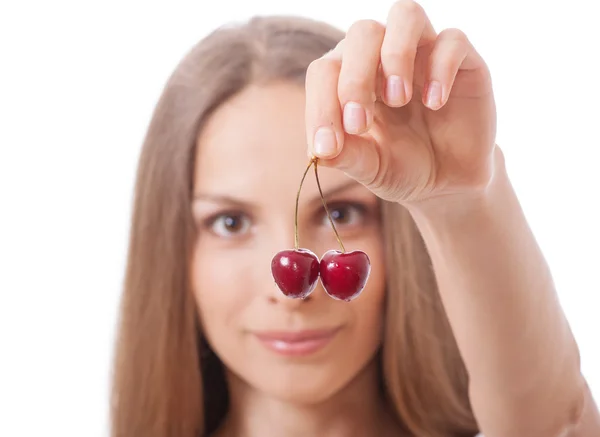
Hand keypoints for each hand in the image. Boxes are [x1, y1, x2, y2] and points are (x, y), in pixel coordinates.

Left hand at [305, 0, 497, 204]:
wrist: (448, 183)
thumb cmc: (401, 167)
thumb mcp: (370, 167)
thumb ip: (346, 155)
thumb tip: (317, 153)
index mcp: (350, 77)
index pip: (325, 71)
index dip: (321, 105)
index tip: (327, 146)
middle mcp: (384, 55)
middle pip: (362, 33)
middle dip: (354, 79)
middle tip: (359, 123)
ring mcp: (424, 53)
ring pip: (406, 15)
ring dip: (395, 55)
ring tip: (398, 99)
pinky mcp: (463, 60)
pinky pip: (453, 41)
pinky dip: (440, 69)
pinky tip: (435, 103)